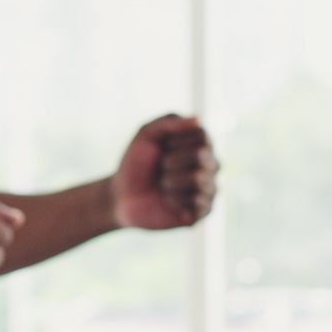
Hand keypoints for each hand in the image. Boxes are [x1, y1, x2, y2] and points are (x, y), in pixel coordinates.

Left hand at [112, 115, 217, 230]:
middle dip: (173, 161)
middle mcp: (210, 165)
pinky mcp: (202, 212)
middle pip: (204, 157)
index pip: (203, 136)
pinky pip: (202, 204)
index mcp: (200, 144)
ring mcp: (208, 188)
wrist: (121, 196)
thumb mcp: (146, 135)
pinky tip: (168, 202)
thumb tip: (198, 119)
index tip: (163, 147)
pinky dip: (177, 201)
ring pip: (201, 179)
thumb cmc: (136, 163)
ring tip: (162, 185)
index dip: (177, 142)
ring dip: (172, 181)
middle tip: (161, 167)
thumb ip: (169, 122)